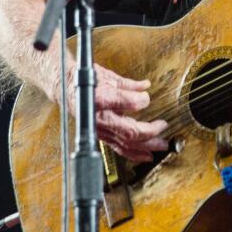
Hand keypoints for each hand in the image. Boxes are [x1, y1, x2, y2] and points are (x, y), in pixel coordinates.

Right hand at [53, 63, 168, 161]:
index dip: (140, 101)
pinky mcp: (103, 136)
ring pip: (126, 144)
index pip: (125, 103)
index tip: (147, 96)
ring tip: (161, 145)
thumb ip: (128, 85)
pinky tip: (147, 155)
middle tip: (164, 127)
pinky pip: (120, 148)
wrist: (67, 91)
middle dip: (150, 132)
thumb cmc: (85, 82)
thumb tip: (144, 87)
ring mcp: (101, 130)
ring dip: (146, 146)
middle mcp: (100, 118)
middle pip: (129, 132)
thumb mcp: (106, 76)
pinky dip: (135, 153)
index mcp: (100, 99)